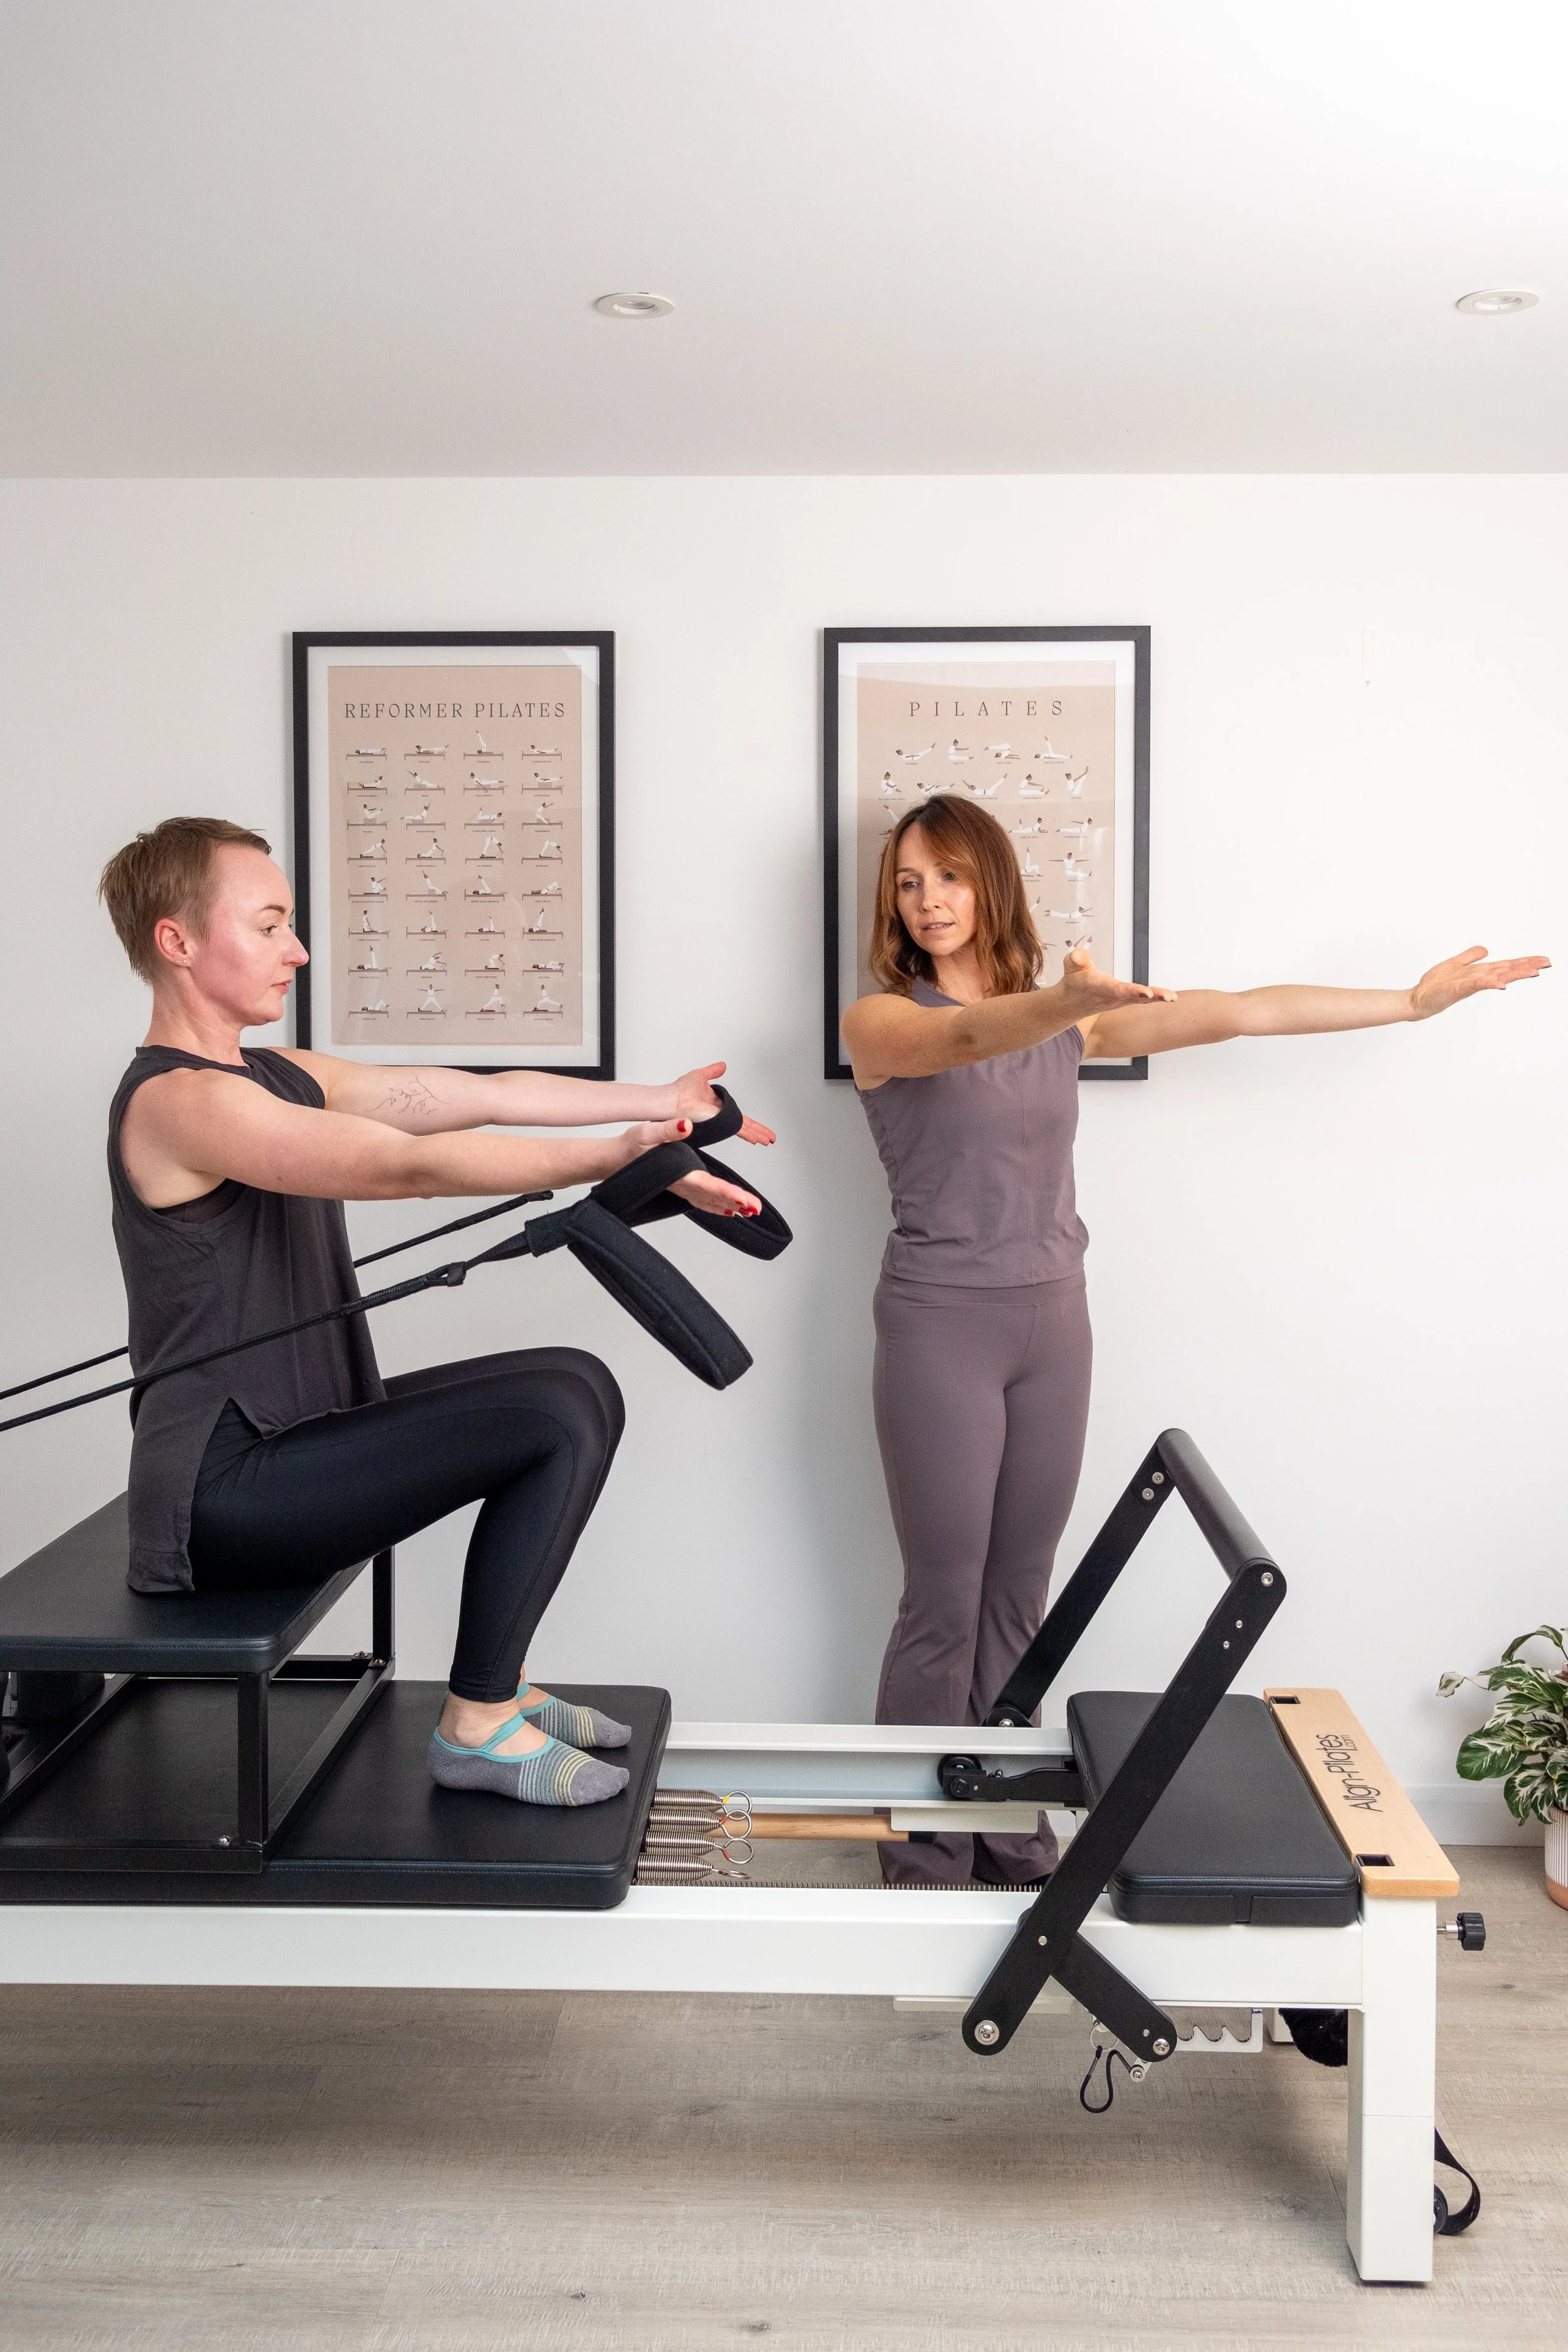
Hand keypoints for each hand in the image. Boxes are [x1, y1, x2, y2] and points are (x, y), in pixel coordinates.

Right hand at [614, 1122, 759, 1215]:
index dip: (727, 1193)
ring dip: (729, 1206)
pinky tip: (728, 1210)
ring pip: (708, 1202)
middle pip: (713, 1197)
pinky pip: (702, 1200)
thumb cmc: (629, 1146)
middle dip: (736, 1203)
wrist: (614, 1160)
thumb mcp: (647, 1132)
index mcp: (678, 1172)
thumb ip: (668, 1130)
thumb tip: (686, 1125)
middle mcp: (681, 1183)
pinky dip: (716, 1206)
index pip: (707, 1185)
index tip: (743, 1200)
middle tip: (755, 1208)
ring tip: (749, 1211)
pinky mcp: (679, 1186)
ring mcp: (680, 1187)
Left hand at [670, 1061, 775, 1145]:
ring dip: (757, 1135)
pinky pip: (737, 1128)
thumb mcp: (701, 1076)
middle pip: (745, 1125)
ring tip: (768, 1142)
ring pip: (743, 1129)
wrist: (670, 1099)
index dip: (752, 1122)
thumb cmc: (678, 1090)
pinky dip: (749, 1134)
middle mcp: (720, 1116)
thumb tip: (723, 1065)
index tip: (761, 1128)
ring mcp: (719, 1121)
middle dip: (759, 1132)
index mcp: (718, 1107)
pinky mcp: (718, 1122)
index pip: (739, 1116)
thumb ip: (713, 1071)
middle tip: (770, 1139)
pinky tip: (757, 1139)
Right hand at [1056, 946, 1175, 1019]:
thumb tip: (1078, 954)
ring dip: (1158, 998)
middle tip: (1167, 996)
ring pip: (1142, 1000)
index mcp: (1099, 987)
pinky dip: (1158, 998)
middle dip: (1152, 996)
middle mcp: (1112, 996)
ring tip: (1172, 997)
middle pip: (1135, 996)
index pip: (1117, 989)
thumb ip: (1075, 959)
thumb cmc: (1074, 982)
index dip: (1132, 991)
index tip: (1146, 992)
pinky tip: (1171, 997)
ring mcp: (1121, 1000)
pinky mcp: (1127, 1000)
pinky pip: (1144, 1000)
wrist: (1073, 1004)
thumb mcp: (1070, 967)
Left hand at [1408, 945, 1550, 1019]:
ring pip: (1497, 977)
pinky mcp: (1459, 989)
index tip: (1542, 960)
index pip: (1506, 965)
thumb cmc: (1435, 984)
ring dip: (1515, 974)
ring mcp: (1470, 984)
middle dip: (1527, 967)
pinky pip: (1477, 984)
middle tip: (1547, 964)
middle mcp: (1478, 978)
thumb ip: (1471, 956)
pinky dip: (1489, 983)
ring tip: (1533, 972)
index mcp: (1479, 972)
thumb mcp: (1454, 963)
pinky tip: (1501, 983)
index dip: (1524, 962)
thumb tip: (1487, 949)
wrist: (1418, 998)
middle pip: (1507, 971)